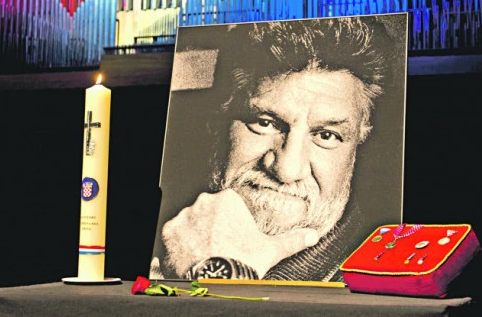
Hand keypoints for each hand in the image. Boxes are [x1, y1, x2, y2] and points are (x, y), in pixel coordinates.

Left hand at [160, 189, 319, 277]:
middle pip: (207, 211)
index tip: (232, 237)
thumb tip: (312, 236)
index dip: (230, 223)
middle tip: (220, 247)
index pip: (227, 205)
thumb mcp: (271, 249)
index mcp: (228, 200)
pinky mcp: (169, 232)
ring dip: (194, 235)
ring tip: (205, 254)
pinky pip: (173, 235)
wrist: (218, 281)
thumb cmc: (243, 262)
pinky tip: (191, 257)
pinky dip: (179, 245)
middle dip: (211, 226)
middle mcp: (204, 203)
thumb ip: (293, 239)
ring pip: (190, 222)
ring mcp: (184, 216)